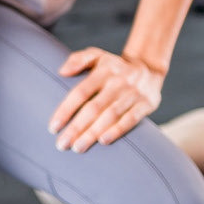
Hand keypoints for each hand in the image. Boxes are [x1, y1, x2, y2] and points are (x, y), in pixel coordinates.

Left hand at [47, 48, 165, 152]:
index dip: (66, 110)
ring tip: (78, 147)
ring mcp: (133, 93)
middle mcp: (118, 82)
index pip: (81, 92)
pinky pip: (131, 119)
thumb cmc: (114, 67)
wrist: (149, 69)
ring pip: (110, 116)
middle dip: (77, 128)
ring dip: (93, 133)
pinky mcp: (146, 104)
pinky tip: (103, 141)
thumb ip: (78, 60)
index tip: (53, 127)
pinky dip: (118, 130)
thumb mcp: (97, 55)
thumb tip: (62, 72)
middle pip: (94, 108)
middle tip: (62, 144)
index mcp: (103, 70)